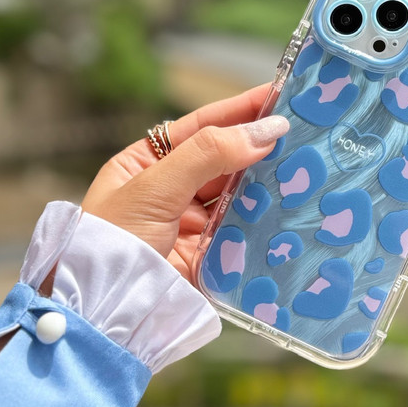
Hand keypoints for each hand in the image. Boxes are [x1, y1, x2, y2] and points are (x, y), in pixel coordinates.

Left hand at [81, 84, 288, 280]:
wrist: (103, 310)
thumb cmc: (110, 241)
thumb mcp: (154, 188)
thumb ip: (208, 155)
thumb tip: (264, 132)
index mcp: (149, 164)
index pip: (201, 128)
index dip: (240, 111)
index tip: (278, 96)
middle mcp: (173, 191)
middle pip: (225, 161)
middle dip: (261, 148)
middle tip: (302, 132)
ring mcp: (192, 224)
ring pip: (239, 196)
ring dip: (268, 184)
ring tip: (305, 166)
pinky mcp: (210, 255)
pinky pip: (244, 232)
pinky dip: (265, 221)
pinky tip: (290, 206)